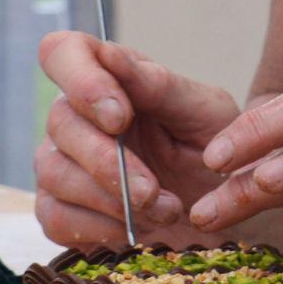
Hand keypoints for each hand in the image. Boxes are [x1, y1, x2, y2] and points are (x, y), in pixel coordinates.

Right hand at [34, 30, 240, 248]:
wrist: (228, 217)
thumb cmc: (218, 152)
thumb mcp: (206, 113)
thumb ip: (157, 85)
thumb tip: (110, 54)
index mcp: (111, 77)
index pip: (62, 53)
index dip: (82, 81)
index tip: (119, 117)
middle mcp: (77, 116)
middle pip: (60, 122)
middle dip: (109, 161)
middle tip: (153, 190)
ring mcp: (61, 163)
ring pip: (54, 172)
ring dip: (112, 199)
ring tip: (165, 210)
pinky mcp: (59, 211)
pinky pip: (56, 219)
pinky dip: (101, 229)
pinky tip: (138, 230)